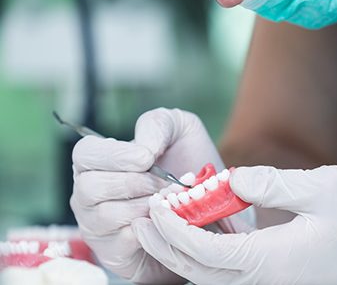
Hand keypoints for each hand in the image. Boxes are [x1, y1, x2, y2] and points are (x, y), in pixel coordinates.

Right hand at [71, 108, 252, 283]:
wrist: (209, 205)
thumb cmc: (188, 165)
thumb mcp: (179, 131)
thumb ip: (157, 125)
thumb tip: (143, 147)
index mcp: (99, 161)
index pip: (84, 153)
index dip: (113, 155)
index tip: (146, 158)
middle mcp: (89, 193)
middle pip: (90, 186)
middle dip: (135, 182)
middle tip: (165, 184)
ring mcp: (97, 225)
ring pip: (106, 215)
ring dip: (146, 206)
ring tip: (171, 201)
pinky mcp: (114, 252)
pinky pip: (122, 241)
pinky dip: (151, 229)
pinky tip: (169, 220)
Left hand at [133, 165, 336, 284]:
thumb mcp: (324, 186)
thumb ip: (270, 184)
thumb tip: (230, 179)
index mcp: (276, 261)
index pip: (206, 251)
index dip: (175, 230)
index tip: (157, 207)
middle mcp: (272, 283)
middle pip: (202, 274)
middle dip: (168, 247)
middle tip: (144, 220)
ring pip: (216, 281)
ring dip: (187, 255)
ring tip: (166, 227)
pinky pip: (237, 279)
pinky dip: (212, 261)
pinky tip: (206, 237)